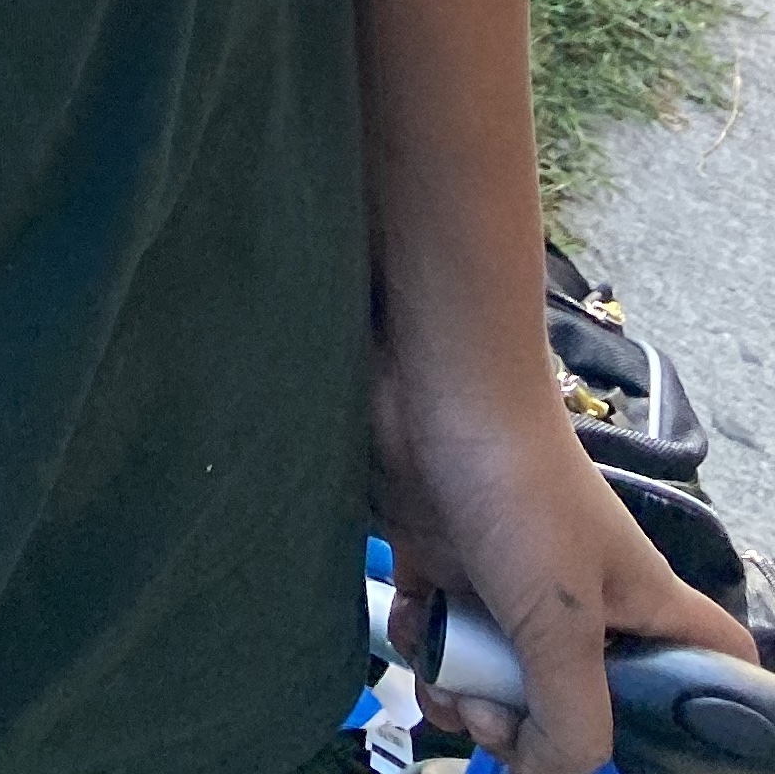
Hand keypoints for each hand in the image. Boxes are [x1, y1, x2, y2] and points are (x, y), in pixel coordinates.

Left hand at [377, 356, 756, 773]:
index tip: (651, 737)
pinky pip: (438, 628)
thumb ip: (572, 715)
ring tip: (445, 684)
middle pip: (577, 695)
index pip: (706, 659)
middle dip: (531, 726)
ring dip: (466, 694)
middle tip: (493, 715)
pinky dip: (422, 641)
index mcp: (637, 604)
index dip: (702, 703)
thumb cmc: (516, 486)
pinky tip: (413, 627)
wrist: (429, 386)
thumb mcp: (560, 619)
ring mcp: (508, 572)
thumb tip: (555, 773)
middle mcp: (578, 596)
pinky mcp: (442, 551)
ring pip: (499, 671)